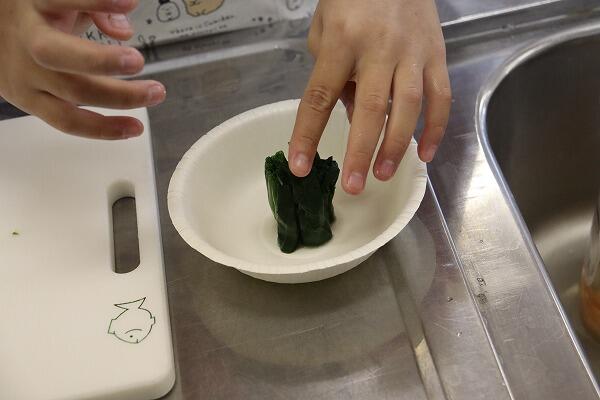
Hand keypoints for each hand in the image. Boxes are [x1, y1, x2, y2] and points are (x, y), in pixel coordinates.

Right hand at [0, 0, 165, 138]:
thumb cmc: (36, 17)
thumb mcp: (60, 0)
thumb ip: (95, 7)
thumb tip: (123, 31)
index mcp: (34, 4)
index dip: (96, 2)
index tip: (128, 2)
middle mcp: (27, 40)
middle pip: (59, 55)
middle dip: (103, 61)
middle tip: (139, 60)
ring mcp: (27, 75)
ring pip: (71, 93)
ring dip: (119, 98)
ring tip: (155, 93)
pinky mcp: (29, 102)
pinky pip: (67, 122)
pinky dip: (103, 129)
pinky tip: (132, 128)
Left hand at [288, 0, 450, 193]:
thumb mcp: (325, 29)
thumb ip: (332, 73)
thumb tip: (349, 116)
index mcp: (342, 41)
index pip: (320, 96)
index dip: (308, 134)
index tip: (300, 165)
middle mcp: (378, 49)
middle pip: (370, 108)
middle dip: (361, 151)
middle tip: (353, 186)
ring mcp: (412, 52)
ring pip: (409, 107)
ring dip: (397, 146)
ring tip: (384, 174)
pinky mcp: (437, 54)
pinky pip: (441, 97)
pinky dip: (436, 128)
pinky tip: (425, 154)